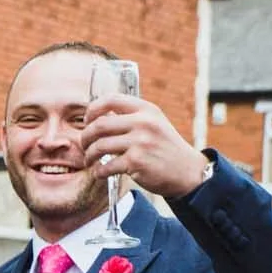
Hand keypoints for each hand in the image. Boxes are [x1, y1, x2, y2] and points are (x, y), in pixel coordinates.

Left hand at [81, 95, 211, 198]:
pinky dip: (98, 171)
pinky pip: (106, 166)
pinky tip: (100, 173)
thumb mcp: (154, 124)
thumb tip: (98, 117)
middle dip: (85, 137)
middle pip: (99, 125)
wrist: (188, 172)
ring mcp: (141, 142)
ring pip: (99, 146)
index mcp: (146, 109)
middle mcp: (144, 122)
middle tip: (84, 146)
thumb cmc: (165, 148)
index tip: (87, 121)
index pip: (110, 99)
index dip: (92, 110)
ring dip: (89, 156)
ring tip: (90, 160)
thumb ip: (131, 118)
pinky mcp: (137, 161)